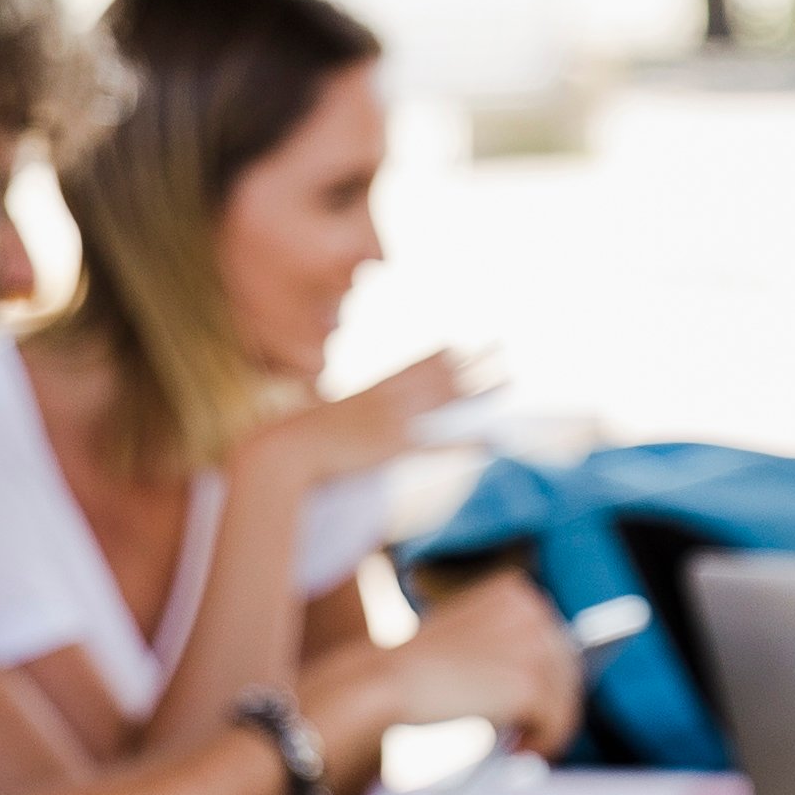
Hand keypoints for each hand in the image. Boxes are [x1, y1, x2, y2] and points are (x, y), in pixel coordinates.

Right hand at [253, 346, 495, 489]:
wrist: (283, 449)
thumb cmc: (296, 437)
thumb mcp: (322, 417)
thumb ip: (338, 412)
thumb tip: (330, 408)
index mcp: (372, 390)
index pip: (414, 366)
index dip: (441, 357)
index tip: (462, 345)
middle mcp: (388, 400)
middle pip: (440, 377)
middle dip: (474, 364)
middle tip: (503, 348)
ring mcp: (393, 423)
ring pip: (447, 402)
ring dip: (480, 391)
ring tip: (510, 380)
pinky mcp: (393, 450)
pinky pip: (438, 446)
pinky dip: (463, 443)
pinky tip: (488, 441)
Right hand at [379, 567, 582, 755]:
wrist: (384, 682)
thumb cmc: (416, 670)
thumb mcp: (471, 641)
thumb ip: (508, 647)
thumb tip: (550, 681)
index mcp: (515, 591)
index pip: (555, 641)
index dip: (547, 680)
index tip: (529, 706)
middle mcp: (531, 608)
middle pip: (568, 669)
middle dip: (550, 706)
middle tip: (527, 734)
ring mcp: (534, 644)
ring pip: (566, 697)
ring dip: (547, 728)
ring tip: (519, 746)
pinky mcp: (531, 682)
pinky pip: (559, 721)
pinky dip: (545, 743)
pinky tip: (517, 751)